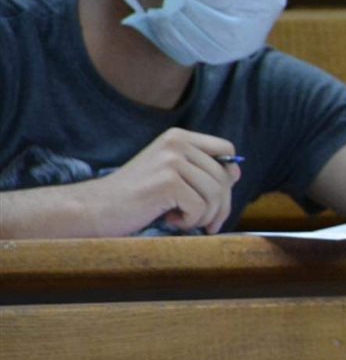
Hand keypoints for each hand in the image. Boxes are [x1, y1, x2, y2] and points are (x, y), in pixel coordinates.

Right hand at [87, 127, 240, 234]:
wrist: (95, 208)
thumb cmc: (136, 197)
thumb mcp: (169, 173)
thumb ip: (200, 170)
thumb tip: (237, 173)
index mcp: (178, 137)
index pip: (227, 150)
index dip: (229, 175)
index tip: (216, 195)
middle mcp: (176, 143)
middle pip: (225, 177)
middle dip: (219, 206)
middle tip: (201, 222)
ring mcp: (171, 161)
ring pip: (216, 195)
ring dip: (203, 217)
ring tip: (181, 219)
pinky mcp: (167, 183)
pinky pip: (200, 209)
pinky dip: (189, 222)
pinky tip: (169, 219)